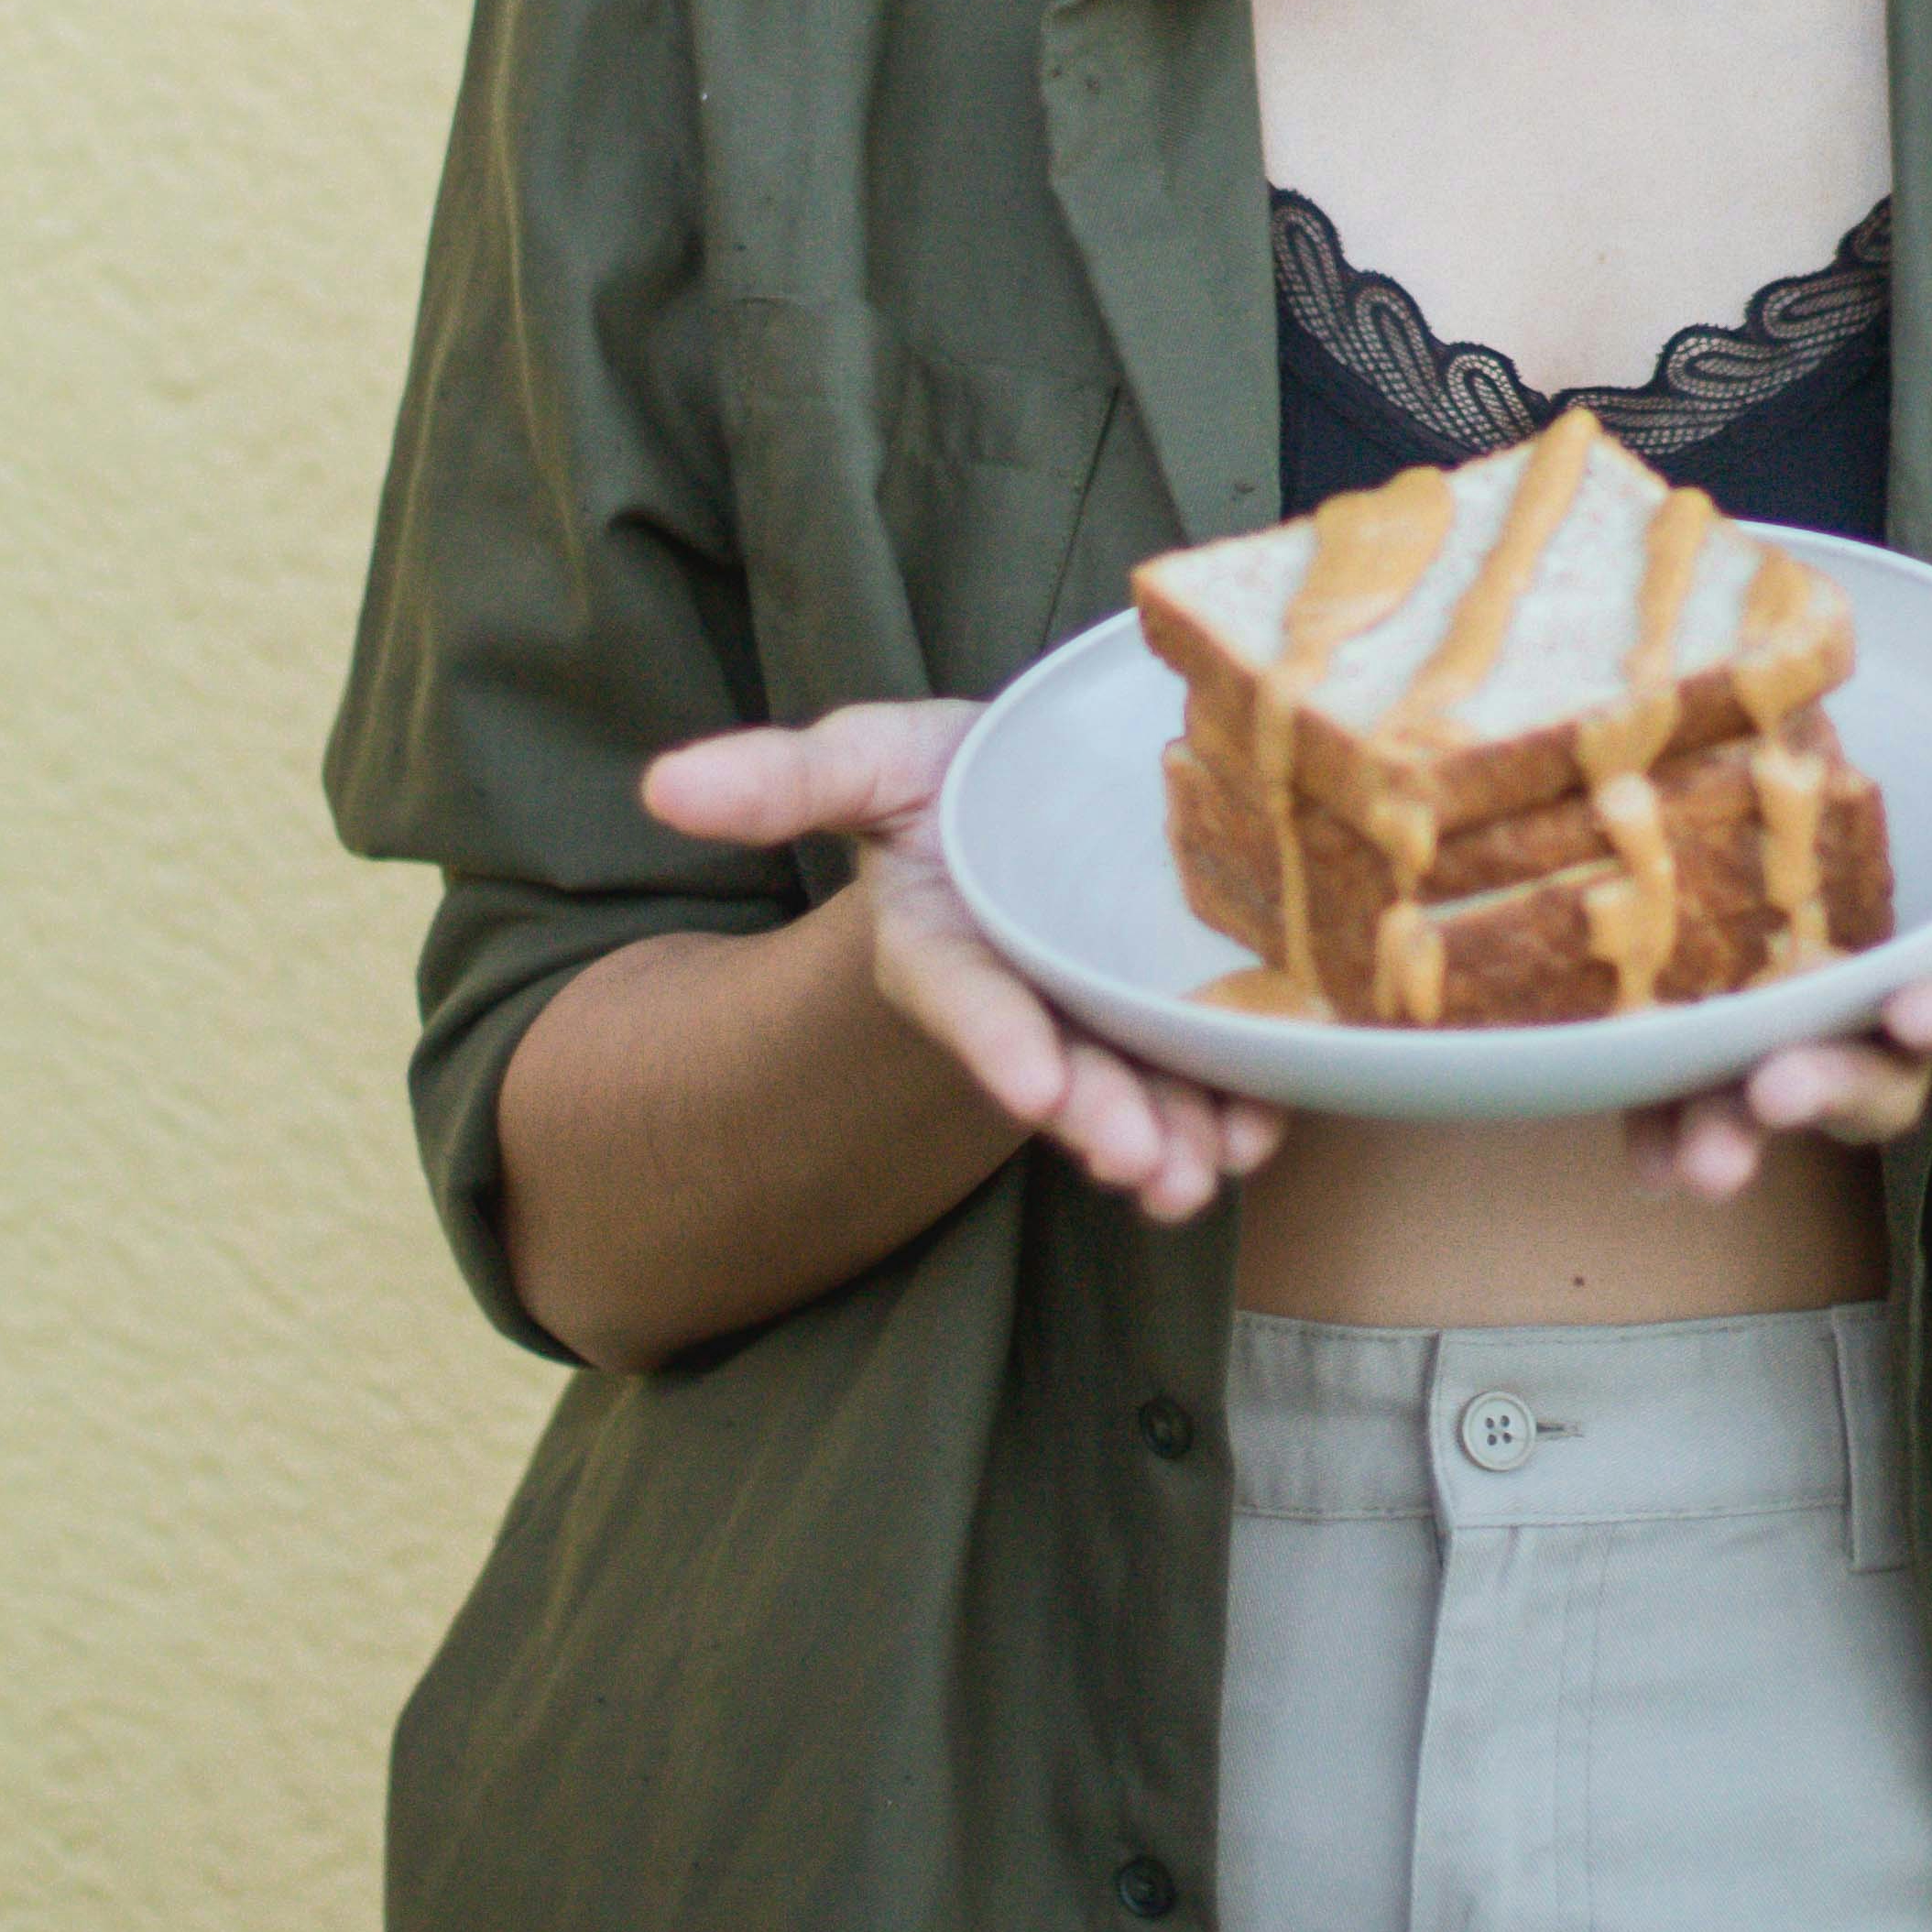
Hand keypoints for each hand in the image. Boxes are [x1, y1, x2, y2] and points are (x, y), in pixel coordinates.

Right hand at [644, 702, 1287, 1226]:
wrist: (1046, 787)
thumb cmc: (947, 780)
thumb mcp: (868, 759)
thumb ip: (781, 778)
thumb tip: (660, 783)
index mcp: (946, 945)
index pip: (962, 999)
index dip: (995, 1042)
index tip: (1032, 1088)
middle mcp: (1029, 995)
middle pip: (1066, 1066)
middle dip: (1104, 1116)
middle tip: (1146, 1165)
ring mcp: (1107, 1012)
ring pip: (1144, 1086)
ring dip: (1180, 1134)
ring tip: (1209, 1173)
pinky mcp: (1180, 1010)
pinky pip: (1217, 1065)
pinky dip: (1246, 1100)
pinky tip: (1272, 1125)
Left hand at [1625, 739, 1931, 1202]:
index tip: (1923, 1018)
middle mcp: (1915, 1010)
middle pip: (1875, 1076)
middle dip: (1825, 1092)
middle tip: (1771, 1100)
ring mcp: (1832, 1014)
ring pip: (1783, 1082)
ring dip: (1731, 1123)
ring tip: (1687, 1160)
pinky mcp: (1757, 996)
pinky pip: (1708, 1058)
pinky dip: (1664, 1100)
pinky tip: (1629, 1134)